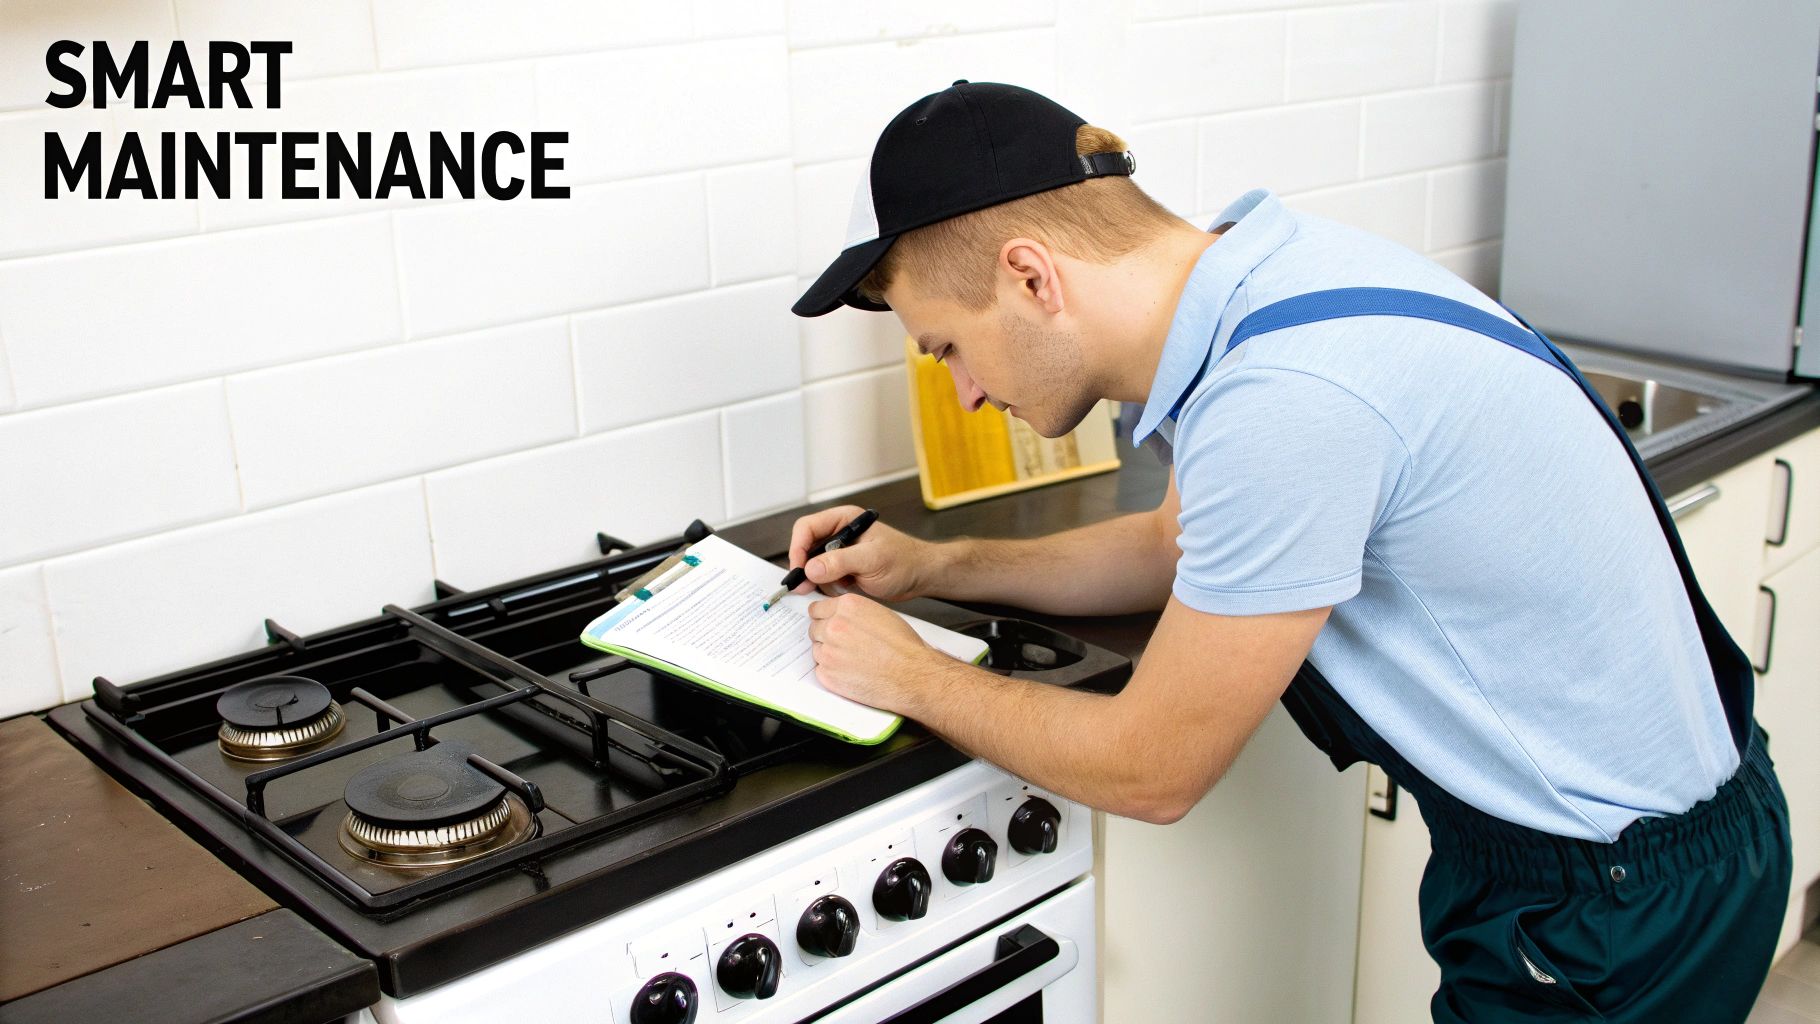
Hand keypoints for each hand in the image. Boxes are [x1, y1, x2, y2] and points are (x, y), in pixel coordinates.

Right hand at [788, 505, 939, 600]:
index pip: (807, 527)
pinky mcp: (843, 568)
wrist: (921, 576)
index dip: (798, 547)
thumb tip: (811, 568)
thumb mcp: (872, 560)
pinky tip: (843, 590)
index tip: (799, 569)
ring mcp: (840, 552)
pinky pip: (824, 577)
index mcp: (844, 520)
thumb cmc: (904, 561)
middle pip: (806, 547)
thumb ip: (840, 562)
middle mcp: (839, 533)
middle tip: (805, 587)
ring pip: (813, 565)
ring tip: (835, 587)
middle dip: (805, 568)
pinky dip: (828, 586)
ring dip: (818, 579)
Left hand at [806, 594, 951, 713]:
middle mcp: (834, 626)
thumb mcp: (880, 614)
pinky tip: (852, 672)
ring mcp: (828, 652)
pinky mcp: (827, 675)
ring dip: (830, 654)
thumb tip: (840, 615)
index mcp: (847, 607)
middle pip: (814, 629)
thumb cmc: (903, 647)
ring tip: (854, 660)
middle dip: (826, 636)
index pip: (817, 609)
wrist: (911, 675)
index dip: (824, 618)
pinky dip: (832, 672)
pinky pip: (821, 670)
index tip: (827, 623)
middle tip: (845, 645)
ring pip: (817, 650)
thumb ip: (854, 612)